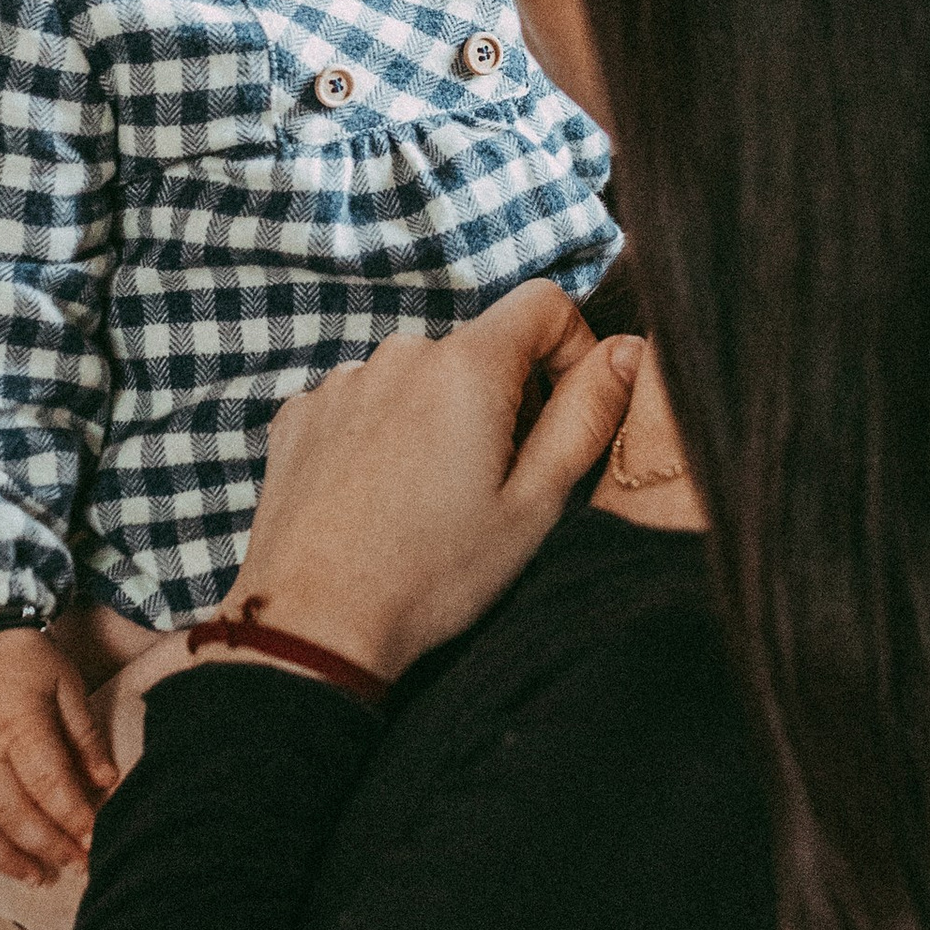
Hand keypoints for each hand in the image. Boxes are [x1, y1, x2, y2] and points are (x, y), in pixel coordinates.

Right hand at [0, 627, 116, 887]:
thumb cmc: (22, 657)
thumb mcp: (65, 682)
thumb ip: (84, 734)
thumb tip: (108, 781)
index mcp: (17, 724)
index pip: (48, 784)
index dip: (73, 818)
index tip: (94, 841)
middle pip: (11, 813)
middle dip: (47, 846)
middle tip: (75, 865)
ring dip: (5, 858)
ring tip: (36, 876)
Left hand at [208, 285, 642, 688]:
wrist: (313, 626)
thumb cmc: (433, 575)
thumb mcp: (535, 504)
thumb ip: (588, 415)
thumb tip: (628, 350)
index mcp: (466, 366)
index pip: (544, 303)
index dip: (573, 348)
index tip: (565, 414)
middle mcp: (399, 354)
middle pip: (480, 348)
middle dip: (503, 400)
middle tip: (494, 485)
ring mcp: (342, 382)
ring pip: (421, 378)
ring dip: (439, 419)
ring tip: (429, 503)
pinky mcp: (301, 414)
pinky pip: (365, 403)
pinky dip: (384, 436)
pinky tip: (380, 500)